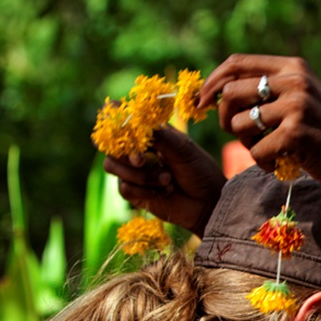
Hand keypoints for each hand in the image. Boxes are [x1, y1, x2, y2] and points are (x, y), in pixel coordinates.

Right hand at [104, 126, 225, 237]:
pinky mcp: (135, 192)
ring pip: (112, 166)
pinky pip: (124, 188)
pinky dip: (144, 190)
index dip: (116, 124)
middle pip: (110, 146)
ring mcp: (134, 172)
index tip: (122, 130)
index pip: (122, 122)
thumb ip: (157, 134)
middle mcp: (138, 150)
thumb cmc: (200, 171)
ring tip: (168, 179)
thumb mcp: (182, 148)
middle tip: (142, 160)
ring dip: (140, 174)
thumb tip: (134, 116)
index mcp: (150, 134)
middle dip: (124, 153)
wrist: (209, 203)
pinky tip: (166, 191)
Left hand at [198, 54, 320, 190]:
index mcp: (293, 67)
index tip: (202, 102)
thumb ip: (270, 89)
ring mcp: (296, 107)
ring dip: (246, 144)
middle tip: (240, 135)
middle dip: (226, 119)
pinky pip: (256, 151)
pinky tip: (282, 164)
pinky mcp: (296, 134)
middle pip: (231, 93)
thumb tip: (220, 92)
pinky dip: (263, 164)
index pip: (236, 63)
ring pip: (240, 125)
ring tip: (269, 150)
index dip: (212, 82)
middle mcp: (294, 81)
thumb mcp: (302, 97)